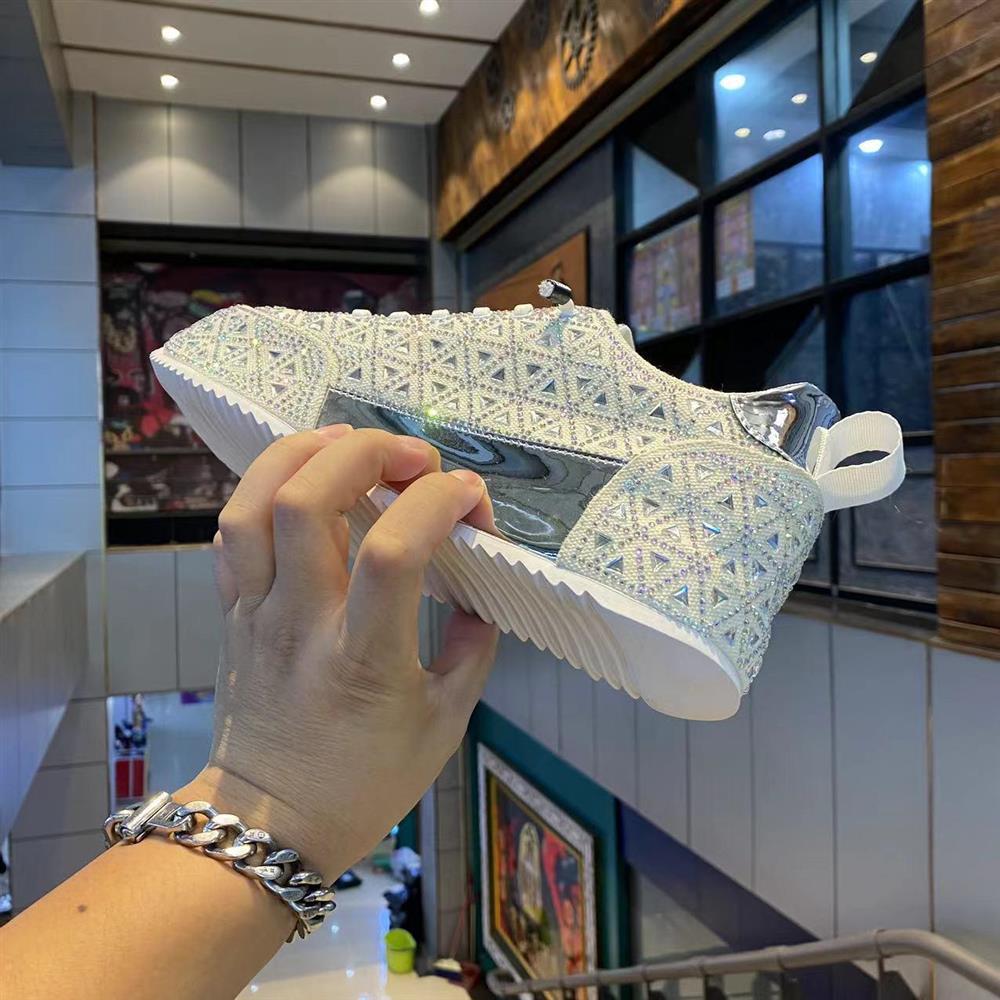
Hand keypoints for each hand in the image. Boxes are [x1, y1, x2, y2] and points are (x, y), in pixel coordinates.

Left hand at [177, 425, 497, 877]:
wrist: (270, 822)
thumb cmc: (365, 781)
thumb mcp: (445, 723)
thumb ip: (473, 648)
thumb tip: (483, 590)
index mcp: (364, 659)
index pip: (394, 551)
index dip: (438, 502)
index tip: (472, 499)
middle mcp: (302, 624)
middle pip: (310, 502)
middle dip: (367, 453)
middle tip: (414, 456)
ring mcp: (257, 613)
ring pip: (253, 505)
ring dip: (303, 453)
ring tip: (349, 442)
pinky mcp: (232, 611)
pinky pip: (232, 534)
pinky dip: (266, 491)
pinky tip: (305, 483)